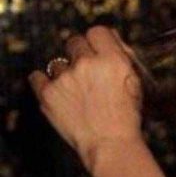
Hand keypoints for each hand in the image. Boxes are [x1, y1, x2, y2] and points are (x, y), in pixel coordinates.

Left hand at [27, 25, 144, 169]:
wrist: (111, 145)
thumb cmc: (127, 117)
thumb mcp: (136, 84)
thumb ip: (121, 60)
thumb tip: (110, 42)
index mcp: (114, 60)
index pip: (98, 32)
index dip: (96, 41)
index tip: (96, 50)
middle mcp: (88, 64)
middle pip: (74, 41)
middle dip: (79, 54)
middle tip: (85, 71)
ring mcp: (66, 78)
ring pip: (57, 63)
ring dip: (65, 73)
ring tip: (75, 92)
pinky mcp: (48, 94)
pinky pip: (37, 77)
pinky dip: (43, 82)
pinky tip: (54, 90)